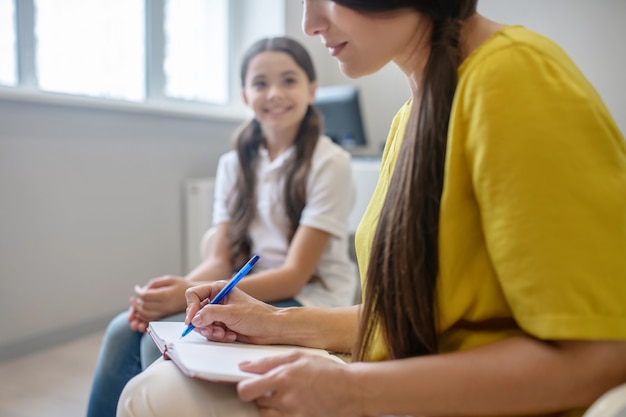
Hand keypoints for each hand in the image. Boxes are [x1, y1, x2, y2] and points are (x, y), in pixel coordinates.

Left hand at [127, 275, 189, 330]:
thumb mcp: (169, 279)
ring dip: (137, 312)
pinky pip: (151, 319)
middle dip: (136, 303)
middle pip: (144, 307)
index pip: (146, 296)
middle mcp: (166, 306)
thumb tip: (142, 289)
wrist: (195, 296)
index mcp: (166, 295)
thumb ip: (155, 283)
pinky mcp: (166, 317)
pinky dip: (143, 317)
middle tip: (133, 299)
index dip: (138, 292)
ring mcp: (166, 313)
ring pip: (146, 315)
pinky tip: (140, 313)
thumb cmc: (182, 285)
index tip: (137, 289)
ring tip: (135, 306)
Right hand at [185, 282, 281, 344]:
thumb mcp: (231, 313)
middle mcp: (217, 300)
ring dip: (212, 332)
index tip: (192, 321)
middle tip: (213, 330)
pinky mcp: (222, 326)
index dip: (191, 308)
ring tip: (225, 333)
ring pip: (202, 325)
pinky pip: (210, 333)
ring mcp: (219, 314)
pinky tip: (231, 335)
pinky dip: (219, 336)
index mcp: (219, 289)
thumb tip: (194, 320)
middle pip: (195, 312)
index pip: (194, 295)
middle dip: (203, 324)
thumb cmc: (257, 315)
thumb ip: (210, 314)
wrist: (271, 328)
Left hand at [237, 351, 359, 416]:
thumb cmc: (328, 372)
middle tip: (277, 388)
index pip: (246, 390)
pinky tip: (294, 407)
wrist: (352, 390)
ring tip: (287, 397)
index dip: (244, 388)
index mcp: (283, 378)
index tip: (249, 384)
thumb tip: (245, 366)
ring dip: (271, 407)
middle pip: (257, 403)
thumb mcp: (298, 356)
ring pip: (266, 415)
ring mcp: (293, 415)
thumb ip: (268, 361)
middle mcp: (286, 400)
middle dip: (263, 395)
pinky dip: (282, 415)